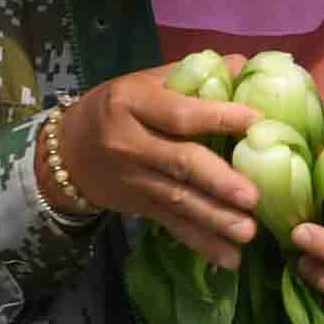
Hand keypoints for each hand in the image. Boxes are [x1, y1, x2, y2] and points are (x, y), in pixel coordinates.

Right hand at [44, 69, 265, 262]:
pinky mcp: (139, 206)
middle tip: (252, 197)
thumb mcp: (146, 82)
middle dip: (218, 181)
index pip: (179, 114)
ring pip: (178, 200)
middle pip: (179, 162)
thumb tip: (245, 64)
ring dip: (215, 219)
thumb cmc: (118, 107)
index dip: (218, 117)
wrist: (67, 150)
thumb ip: (192, 75)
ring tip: (248, 233)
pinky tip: (229, 258)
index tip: (256, 123)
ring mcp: (134, 179)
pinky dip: (201, 243)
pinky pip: (173, 225)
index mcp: (133, 103)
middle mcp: (130, 143)